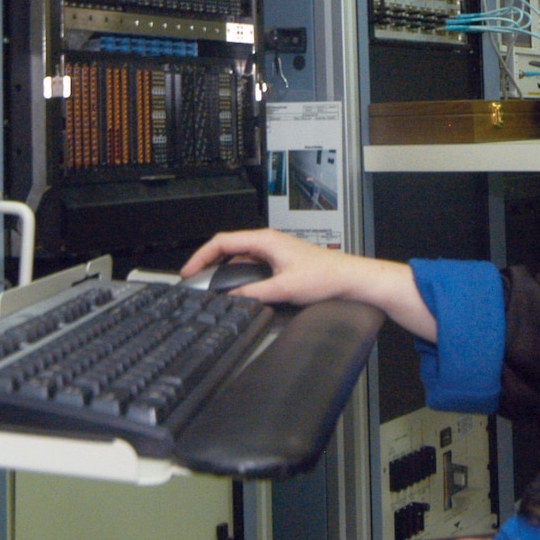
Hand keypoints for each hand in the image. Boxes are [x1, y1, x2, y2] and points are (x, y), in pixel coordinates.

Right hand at [178, 229, 436, 340]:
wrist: (351, 280)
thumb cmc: (326, 277)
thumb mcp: (285, 288)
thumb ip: (255, 294)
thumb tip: (230, 299)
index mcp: (265, 240)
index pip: (223, 242)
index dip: (201, 256)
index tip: (188, 272)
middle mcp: (268, 242)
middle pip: (227, 248)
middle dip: (207, 262)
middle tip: (193, 280)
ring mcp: (274, 252)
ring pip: (239, 258)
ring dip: (222, 270)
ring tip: (209, 287)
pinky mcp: (280, 263)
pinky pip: (250, 267)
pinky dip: (237, 277)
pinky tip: (235, 291)